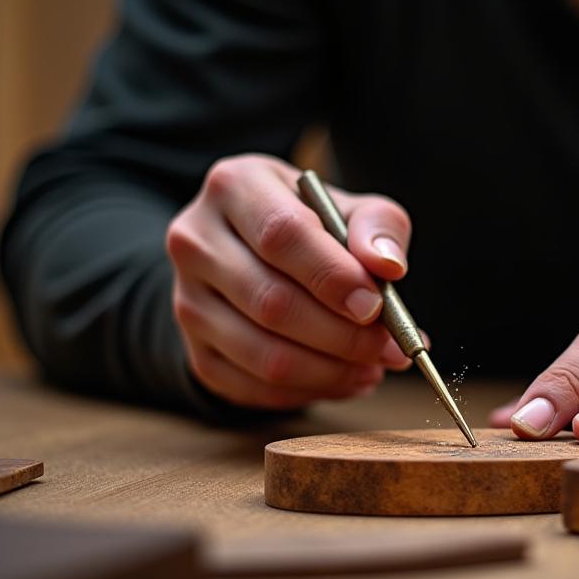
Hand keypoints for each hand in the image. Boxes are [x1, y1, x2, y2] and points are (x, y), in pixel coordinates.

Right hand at [166, 154, 414, 408]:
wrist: (253, 251)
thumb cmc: (311, 226)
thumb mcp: (349, 207)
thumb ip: (377, 227)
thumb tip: (388, 267)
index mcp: (234, 187)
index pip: (281, 235)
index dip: (332, 276)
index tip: (375, 306)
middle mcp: (196, 241)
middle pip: (271, 301)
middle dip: (342, 335)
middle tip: (390, 348)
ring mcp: (187, 300)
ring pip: (262, 354)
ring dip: (331, 371)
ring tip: (374, 366)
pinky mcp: (197, 351)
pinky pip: (255, 387)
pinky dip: (310, 391)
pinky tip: (345, 378)